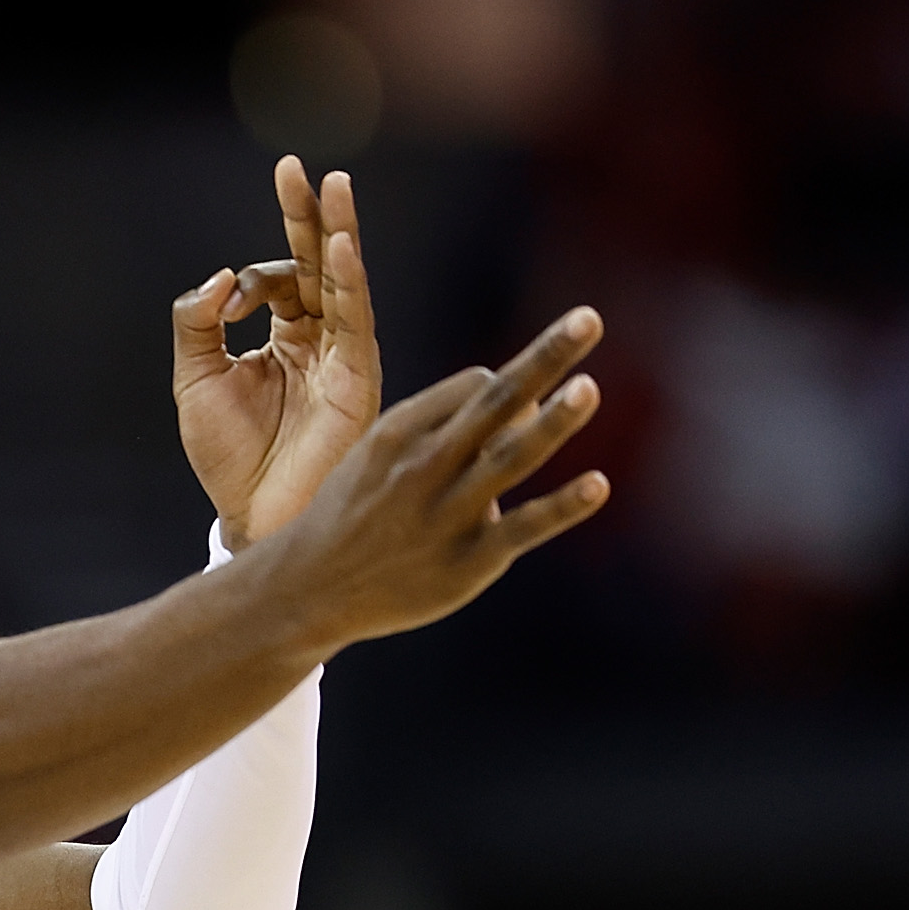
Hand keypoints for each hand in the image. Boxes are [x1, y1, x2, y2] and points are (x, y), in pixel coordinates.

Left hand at [174, 159, 382, 549]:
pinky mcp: (357, 378)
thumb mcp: (194, 380)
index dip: (251, 279)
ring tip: (335, 184)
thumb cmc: (228, 457)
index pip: (278, 281)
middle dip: (309, 216)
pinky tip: (343, 246)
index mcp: (284, 340)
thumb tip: (221, 276)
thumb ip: (197, 323)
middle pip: (318, 264)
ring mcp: (343, 357)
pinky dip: (349, 280)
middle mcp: (320, 342)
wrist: (251, 515)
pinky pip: (356, 319)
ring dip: (339, 232)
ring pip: (343, 281)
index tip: (226, 302)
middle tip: (300, 169)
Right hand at [251, 306, 609, 646]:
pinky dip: (563, 506)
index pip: (476, 385)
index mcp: (401, 430)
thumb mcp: (378, 456)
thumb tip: (530, 404)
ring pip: (510, 458)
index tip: (525, 406)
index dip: (513, 386)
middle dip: (545, 359)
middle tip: (589, 319)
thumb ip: (445, 426)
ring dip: (553, 422)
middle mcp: (425, 465)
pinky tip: (598, 485)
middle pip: (496, 401)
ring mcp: (446, 514)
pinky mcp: (467, 563)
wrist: (309, 589)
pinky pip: (524, 528)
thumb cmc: (355, 513)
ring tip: (588, 388)